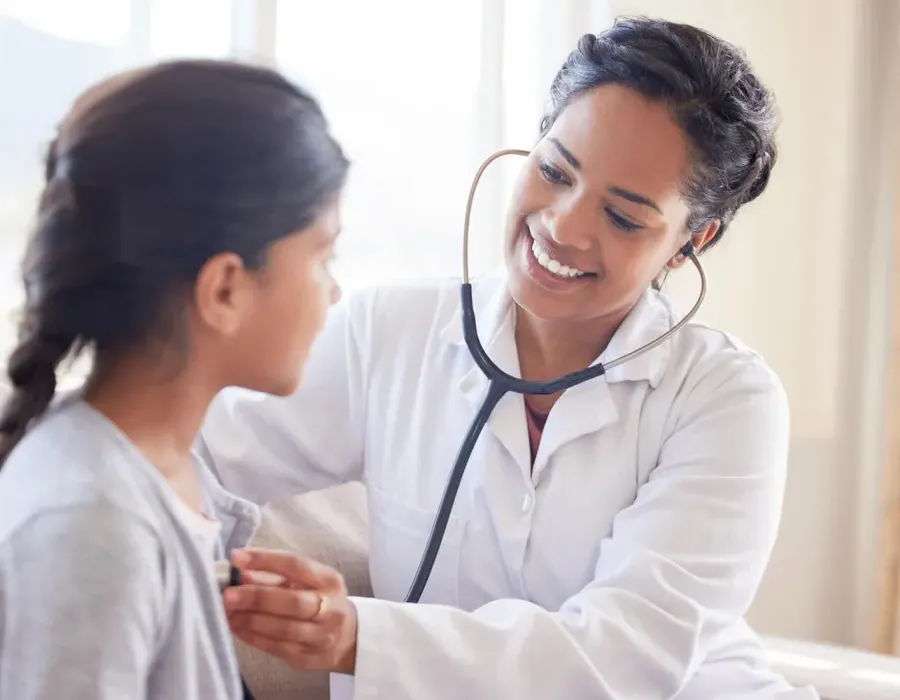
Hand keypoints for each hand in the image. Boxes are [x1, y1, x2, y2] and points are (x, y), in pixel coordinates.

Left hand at [223, 548, 357, 674]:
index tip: (237, 558)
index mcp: (329, 581)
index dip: (265, 560)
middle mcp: (330, 608)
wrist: (347, 637)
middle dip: (256, 597)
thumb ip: (273, 575)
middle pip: (292, 601)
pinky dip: (253, 637)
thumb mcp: (305, 581)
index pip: (296, 565)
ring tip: (227, 613)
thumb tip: (240, 571)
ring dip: (250, 620)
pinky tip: (236, 628)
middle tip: (228, 595)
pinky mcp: (309, 657)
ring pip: (283, 629)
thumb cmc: (319, 600)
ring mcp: (322, 636)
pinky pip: (277, 648)